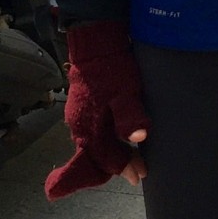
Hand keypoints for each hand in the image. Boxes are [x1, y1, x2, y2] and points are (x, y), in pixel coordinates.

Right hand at [45, 18, 148, 199]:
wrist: (94, 44)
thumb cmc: (112, 68)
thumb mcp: (126, 91)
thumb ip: (130, 116)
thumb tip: (139, 139)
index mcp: (89, 129)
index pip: (106, 160)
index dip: (124, 168)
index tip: (141, 174)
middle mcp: (79, 128)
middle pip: (95, 158)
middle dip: (115, 167)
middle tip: (135, 172)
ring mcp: (77, 118)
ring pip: (93, 147)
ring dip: (110, 155)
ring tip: (130, 157)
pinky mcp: (80, 108)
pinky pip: (91, 135)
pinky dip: (105, 143)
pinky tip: (117, 139)